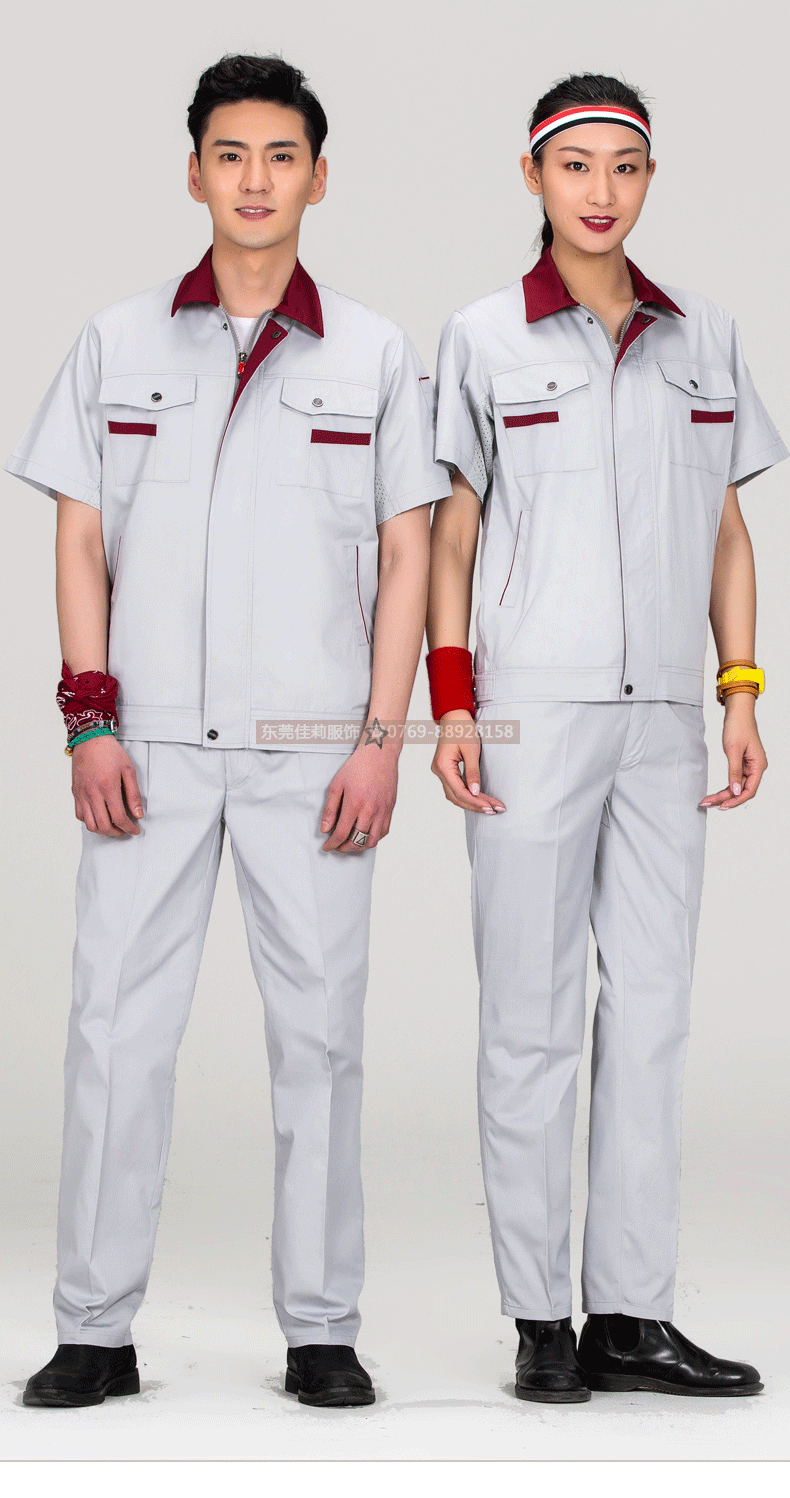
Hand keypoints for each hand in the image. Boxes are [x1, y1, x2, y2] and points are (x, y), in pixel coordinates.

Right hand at [71, 736, 143, 835]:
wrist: (90, 739)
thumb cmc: (110, 752)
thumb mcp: (128, 770)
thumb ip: (134, 794)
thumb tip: (138, 814)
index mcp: (108, 788)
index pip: (119, 818)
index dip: (129, 828)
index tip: (135, 830)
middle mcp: (92, 794)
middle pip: (103, 826)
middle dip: (117, 833)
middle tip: (125, 830)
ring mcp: (82, 794)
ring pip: (90, 824)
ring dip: (103, 830)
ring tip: (113, 827)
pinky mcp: (75, 793)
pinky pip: (80, 815)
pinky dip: (90, 821)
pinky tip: (99, 817)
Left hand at [319, 737, 398, 851]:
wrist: (379, 754)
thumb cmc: (357, 766)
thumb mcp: (336, 785)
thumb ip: (330, 809)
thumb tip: (325, 829)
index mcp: (355, 804)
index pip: (342, 834)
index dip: (332, 844)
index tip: (327, 847)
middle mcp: (370, 810)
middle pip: (357, 841)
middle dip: (344, 848)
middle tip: (337, 846)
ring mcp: (383, 810)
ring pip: (372, 840)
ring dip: (359, 847)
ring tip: (351, 843)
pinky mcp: (390, 809)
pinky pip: (384, 831)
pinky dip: (373, 838)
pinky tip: (365, 835)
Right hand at [430, 710, 505, 813]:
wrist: (454, 717)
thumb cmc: (462, 729)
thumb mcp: (471, 750)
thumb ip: (473, 772)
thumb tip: (475, 793)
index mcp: (443, 766)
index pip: (459, 791)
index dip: (476, 801)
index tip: (491, 807)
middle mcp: (439, 771)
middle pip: (456, 797)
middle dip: (475, 805)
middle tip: (494, 810)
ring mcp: (441, 771)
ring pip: (455, 795)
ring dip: (471, 803)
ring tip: (489, 808)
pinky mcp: (446, 770)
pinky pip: (455, 788)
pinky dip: (467, 795)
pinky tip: (479, 799)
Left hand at [700, 694, 766, 809]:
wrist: (737, 712)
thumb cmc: (738, 726)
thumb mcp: (733, 750)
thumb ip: (734, 772)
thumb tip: (736, 791)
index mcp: (758, 765)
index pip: (750, 790)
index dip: (736, 800)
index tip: (722, 805)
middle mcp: (756, 768)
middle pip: (742, 791)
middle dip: (726, 799)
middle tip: (708, 803)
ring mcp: (749, 766)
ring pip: (737, 786)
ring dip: (724, 794)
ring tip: (709, 800)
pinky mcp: (742, 763)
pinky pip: (735, 779)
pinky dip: (726, 786)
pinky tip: (717, 792)